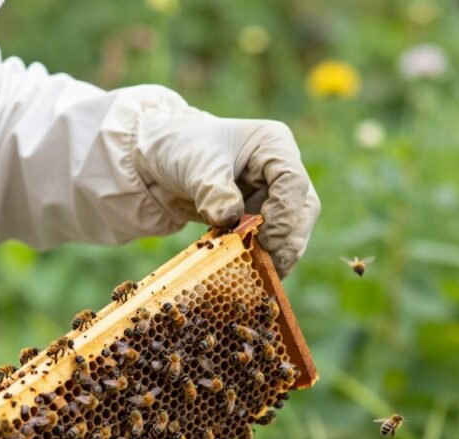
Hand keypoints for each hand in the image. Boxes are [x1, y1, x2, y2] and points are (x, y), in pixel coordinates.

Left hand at [132, 107, 319, 275]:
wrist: (156, 165)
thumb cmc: (180, 149)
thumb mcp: (194, 163)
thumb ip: (213, 189)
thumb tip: (229, 219)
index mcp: (273, 145)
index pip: (293, 181)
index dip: (285, 213)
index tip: (266, 238)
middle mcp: (279, 170)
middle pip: (302, 209)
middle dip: (288, 239)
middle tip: (271, 265)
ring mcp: (271, 196)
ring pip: (292, 230)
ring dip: (278, 254)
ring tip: (258, 273)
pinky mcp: (258, 219)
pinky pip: (269, 243)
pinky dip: (261, 258)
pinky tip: (248, 274)